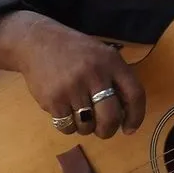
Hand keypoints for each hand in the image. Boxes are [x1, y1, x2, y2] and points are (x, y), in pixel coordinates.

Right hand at [0, 11, 144, 138]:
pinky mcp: (53, 100)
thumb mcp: (101, 54)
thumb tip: (127, 115)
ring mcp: (73, 88)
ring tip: (80, 114)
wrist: (37, 42)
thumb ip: (116, 78)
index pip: (135, 94)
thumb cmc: (74, 51)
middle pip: (110, 117)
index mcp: (111, 62)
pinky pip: (67, 127)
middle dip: (108, 130)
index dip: (136, 116)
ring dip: (85, 128)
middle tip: (103, 130)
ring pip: (87, 126)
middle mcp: (94, 74)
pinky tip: (65, 112)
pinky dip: (68, 126)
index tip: (129, 129)